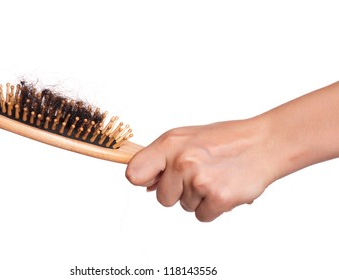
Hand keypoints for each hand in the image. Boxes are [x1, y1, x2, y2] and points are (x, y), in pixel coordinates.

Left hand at [125, 118, 275, 221]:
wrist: (263, 144)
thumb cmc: (225, 140)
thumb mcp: (187, 138)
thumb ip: (163, 158)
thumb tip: (145, 184)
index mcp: (169, 144)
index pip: (135, 173)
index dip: (143, 180)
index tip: (153, 181)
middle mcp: (182, 162)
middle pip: (162, 198)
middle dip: (178, 192)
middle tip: (199, 174)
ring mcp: (200, 181)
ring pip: (184, 207)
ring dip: (198, 198)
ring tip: (215, 176)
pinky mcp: (218, 199)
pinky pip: (202, 216)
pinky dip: (212, 208)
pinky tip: (223, 187)